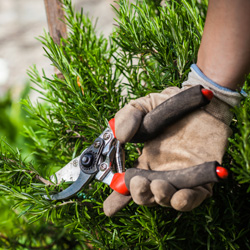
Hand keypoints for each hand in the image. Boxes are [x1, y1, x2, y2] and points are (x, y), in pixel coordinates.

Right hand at [103, 65, 240, 215]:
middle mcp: (161, 172)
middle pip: (147, 195)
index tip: (109, 208)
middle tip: (140, 183)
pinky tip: (181, 195)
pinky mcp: (203, 177)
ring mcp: (181, 176)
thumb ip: (126, 117)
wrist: (200, 100)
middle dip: (140, 194)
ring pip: (169, 199)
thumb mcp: (142, 106)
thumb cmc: (169, 104)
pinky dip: (188, 200)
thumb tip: (120, 137)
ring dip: (162, 197)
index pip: (129, 183)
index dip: (118, 198)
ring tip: (160, 186)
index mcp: (146, 161)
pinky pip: (196, 196)